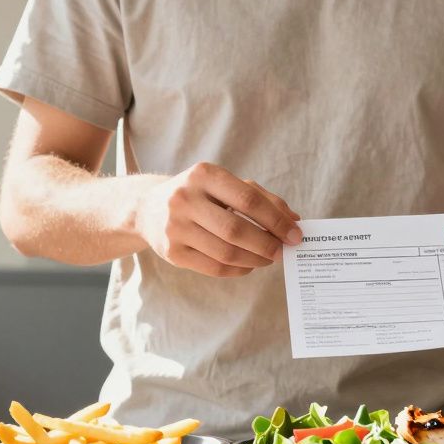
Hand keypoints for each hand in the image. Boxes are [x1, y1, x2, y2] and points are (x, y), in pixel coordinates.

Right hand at [136, 162, 301, 277]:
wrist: (147, 209)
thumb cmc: (198, 195)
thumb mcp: (224, 185)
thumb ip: (260, 197)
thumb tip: (293, 220)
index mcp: (203, 174)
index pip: (249, 200)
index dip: (276, 220)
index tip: (295, 234)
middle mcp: (185, 198)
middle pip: (237, 230)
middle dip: (267, 244)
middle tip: (283, 251)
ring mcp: (175, 227)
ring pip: (226, 252)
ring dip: (255, 259)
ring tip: (268, 259)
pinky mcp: (172, 252)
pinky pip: (214, 268)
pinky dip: (238, 269)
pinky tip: (248, 265)